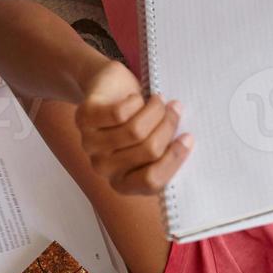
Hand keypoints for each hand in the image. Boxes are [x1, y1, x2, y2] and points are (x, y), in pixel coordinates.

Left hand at [75, 58, 191, 195]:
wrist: (108, 89)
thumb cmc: (136, 118)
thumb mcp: (153, 140)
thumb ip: (165, 151)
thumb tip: (187, 144)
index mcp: (123, 182)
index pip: (152, 181)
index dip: (174, 159)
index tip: (188, 138)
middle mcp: (104, 168)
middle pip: (148, 151)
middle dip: (168, 126)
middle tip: (175, 109)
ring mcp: (91, 145)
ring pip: (135, 131)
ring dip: (155, 111)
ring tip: (159, 100)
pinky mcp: (84, 119)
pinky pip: (119, 113)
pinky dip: (135, 102)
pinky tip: (137, 97)